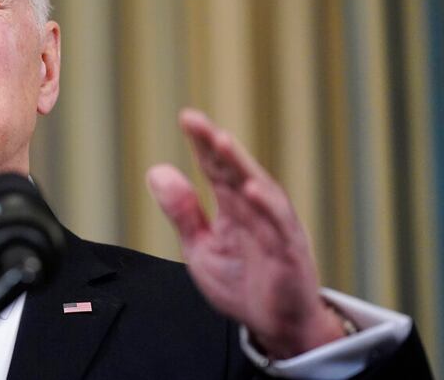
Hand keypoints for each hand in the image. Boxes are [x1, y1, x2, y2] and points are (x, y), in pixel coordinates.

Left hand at [146, 108, 344, 358]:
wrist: (277, 326)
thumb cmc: (243, 284)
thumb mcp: (200, 247)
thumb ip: (181, 212)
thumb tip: (156, 171)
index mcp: (233, 208)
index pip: (216, 169)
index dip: (202, 145)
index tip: (187, 119)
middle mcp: (255, 212)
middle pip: (235, 171)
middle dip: (217, 145)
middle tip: (198, 122)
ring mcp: (274, 230)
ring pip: (259, 190)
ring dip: (241, 165)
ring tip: (222, 143)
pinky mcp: (288, 255)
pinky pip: (279, 228)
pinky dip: (267, 208)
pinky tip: (252, 190)